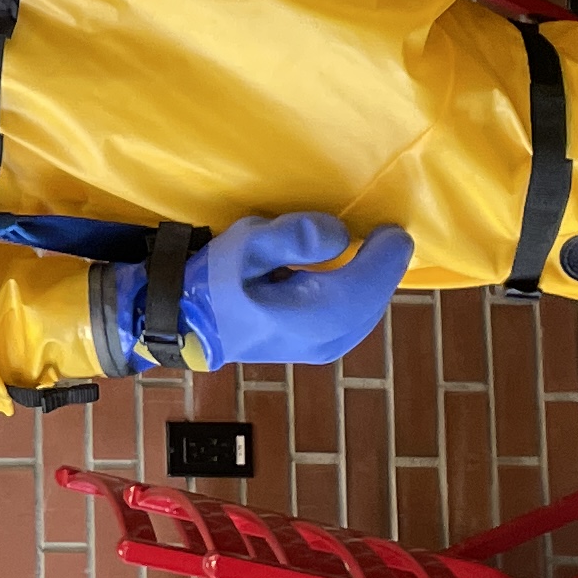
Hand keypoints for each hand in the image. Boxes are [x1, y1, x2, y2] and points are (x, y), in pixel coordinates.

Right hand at [112, 211, 415, 368]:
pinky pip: (354, 319)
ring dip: (372, 283)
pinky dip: (360, 296)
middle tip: (388, 235)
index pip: (368, 284)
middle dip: (384, 268)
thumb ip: (294, 235)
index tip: (394, 228)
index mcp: (314, 315)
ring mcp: (322, 350)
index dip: (386, 255)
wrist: (184, 324)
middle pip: (373, 300)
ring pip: (366, 312)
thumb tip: (341, 235)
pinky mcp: (315, 349)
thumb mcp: (247, 245)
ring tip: (373, 252)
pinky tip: (352, 277)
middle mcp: (326, 339)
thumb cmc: (212, 281)